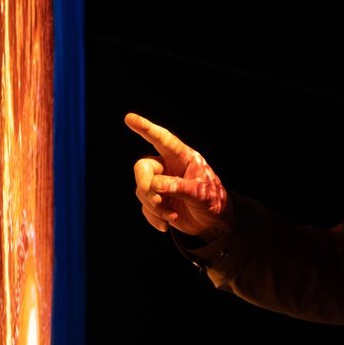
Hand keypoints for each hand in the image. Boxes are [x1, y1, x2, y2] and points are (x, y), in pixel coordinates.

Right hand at [125, 111, 226, 236]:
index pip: (162, 139)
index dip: (146, 128)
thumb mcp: (201, 194)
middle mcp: (169, 167)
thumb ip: (179, 187)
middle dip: (145, 185)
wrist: (214, 223)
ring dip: (154, 206)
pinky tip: (166, 226)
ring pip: (142, 190)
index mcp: (183, 157)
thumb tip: (154, 185)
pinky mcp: (157, 201)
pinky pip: (145, 207)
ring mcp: (161, 184)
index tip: (129, 118)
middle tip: (157, 200)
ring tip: (172, 216)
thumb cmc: (213, 201)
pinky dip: (153, 217)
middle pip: (143, 167)